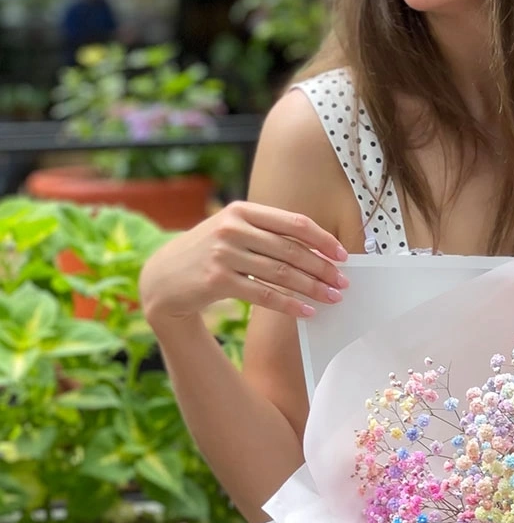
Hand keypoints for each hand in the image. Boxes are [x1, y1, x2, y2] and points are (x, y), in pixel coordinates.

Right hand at [139, 201, 349, 324]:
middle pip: (291, 250)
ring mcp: (223, 253)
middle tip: (343, 283)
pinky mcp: (217, 280)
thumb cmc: (208, 254)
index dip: (322, 240)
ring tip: (332, 298)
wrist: (162, 278)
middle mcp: (232, 228)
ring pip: (281, 273)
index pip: (294, 222)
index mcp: (242, 211)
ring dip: (312, 288)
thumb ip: (267, 235)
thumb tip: (316, 252)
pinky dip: (289, 304)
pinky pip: (264, 294)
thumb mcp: (233, 232)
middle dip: (323, 268)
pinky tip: (306, 311)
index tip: (343, 256)